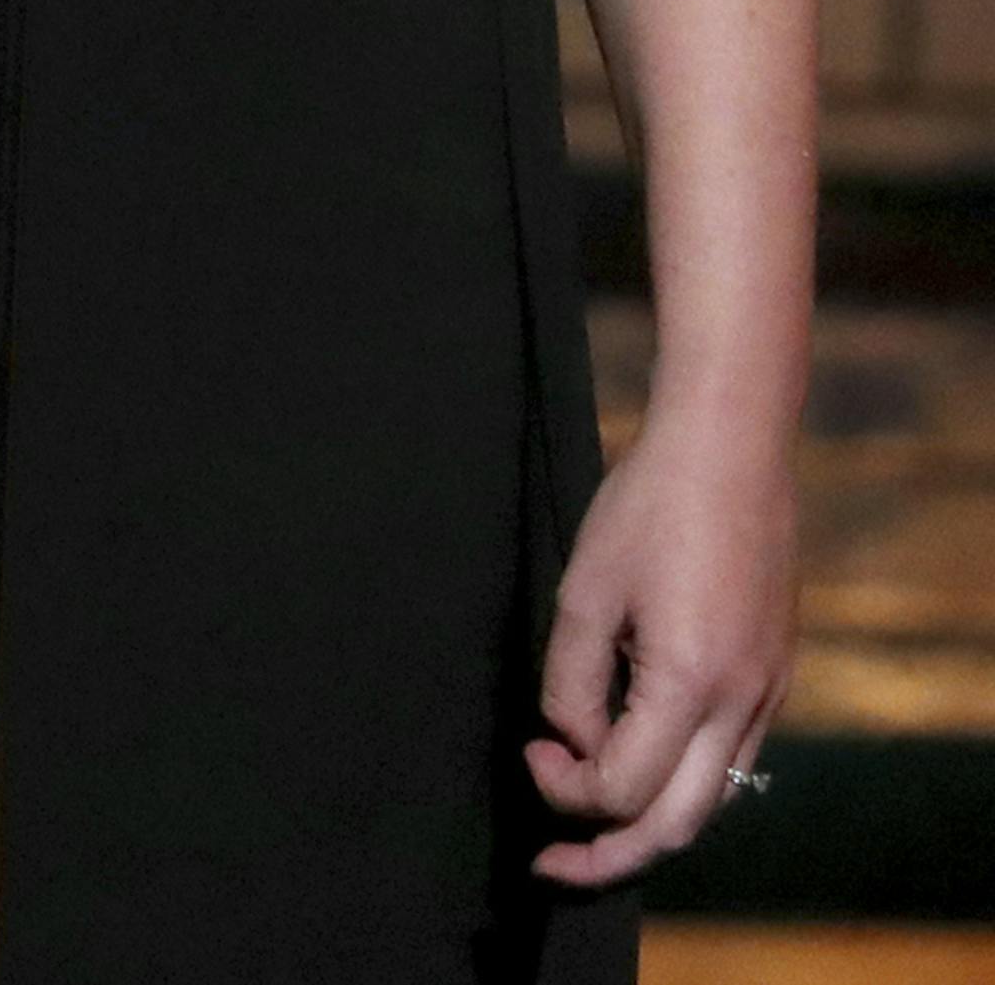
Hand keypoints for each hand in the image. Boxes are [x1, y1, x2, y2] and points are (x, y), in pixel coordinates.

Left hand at [524, 394, 797, 885]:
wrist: (731, 444)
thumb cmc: (650, 504)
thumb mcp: (586, 590)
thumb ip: (572, 683)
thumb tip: (573, 744)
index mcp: (691, 683)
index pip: (621, 788)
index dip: (564, 786)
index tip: (532, 747)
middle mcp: (742, 703)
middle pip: (676, 828)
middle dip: (609, 857)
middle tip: (553, 863)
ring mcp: (769, 693)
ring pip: (711, 804)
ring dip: (649, 826)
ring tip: (592, 828)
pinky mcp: (775, 675)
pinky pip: (733, 761)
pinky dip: (683, 782)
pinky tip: (640, 761)